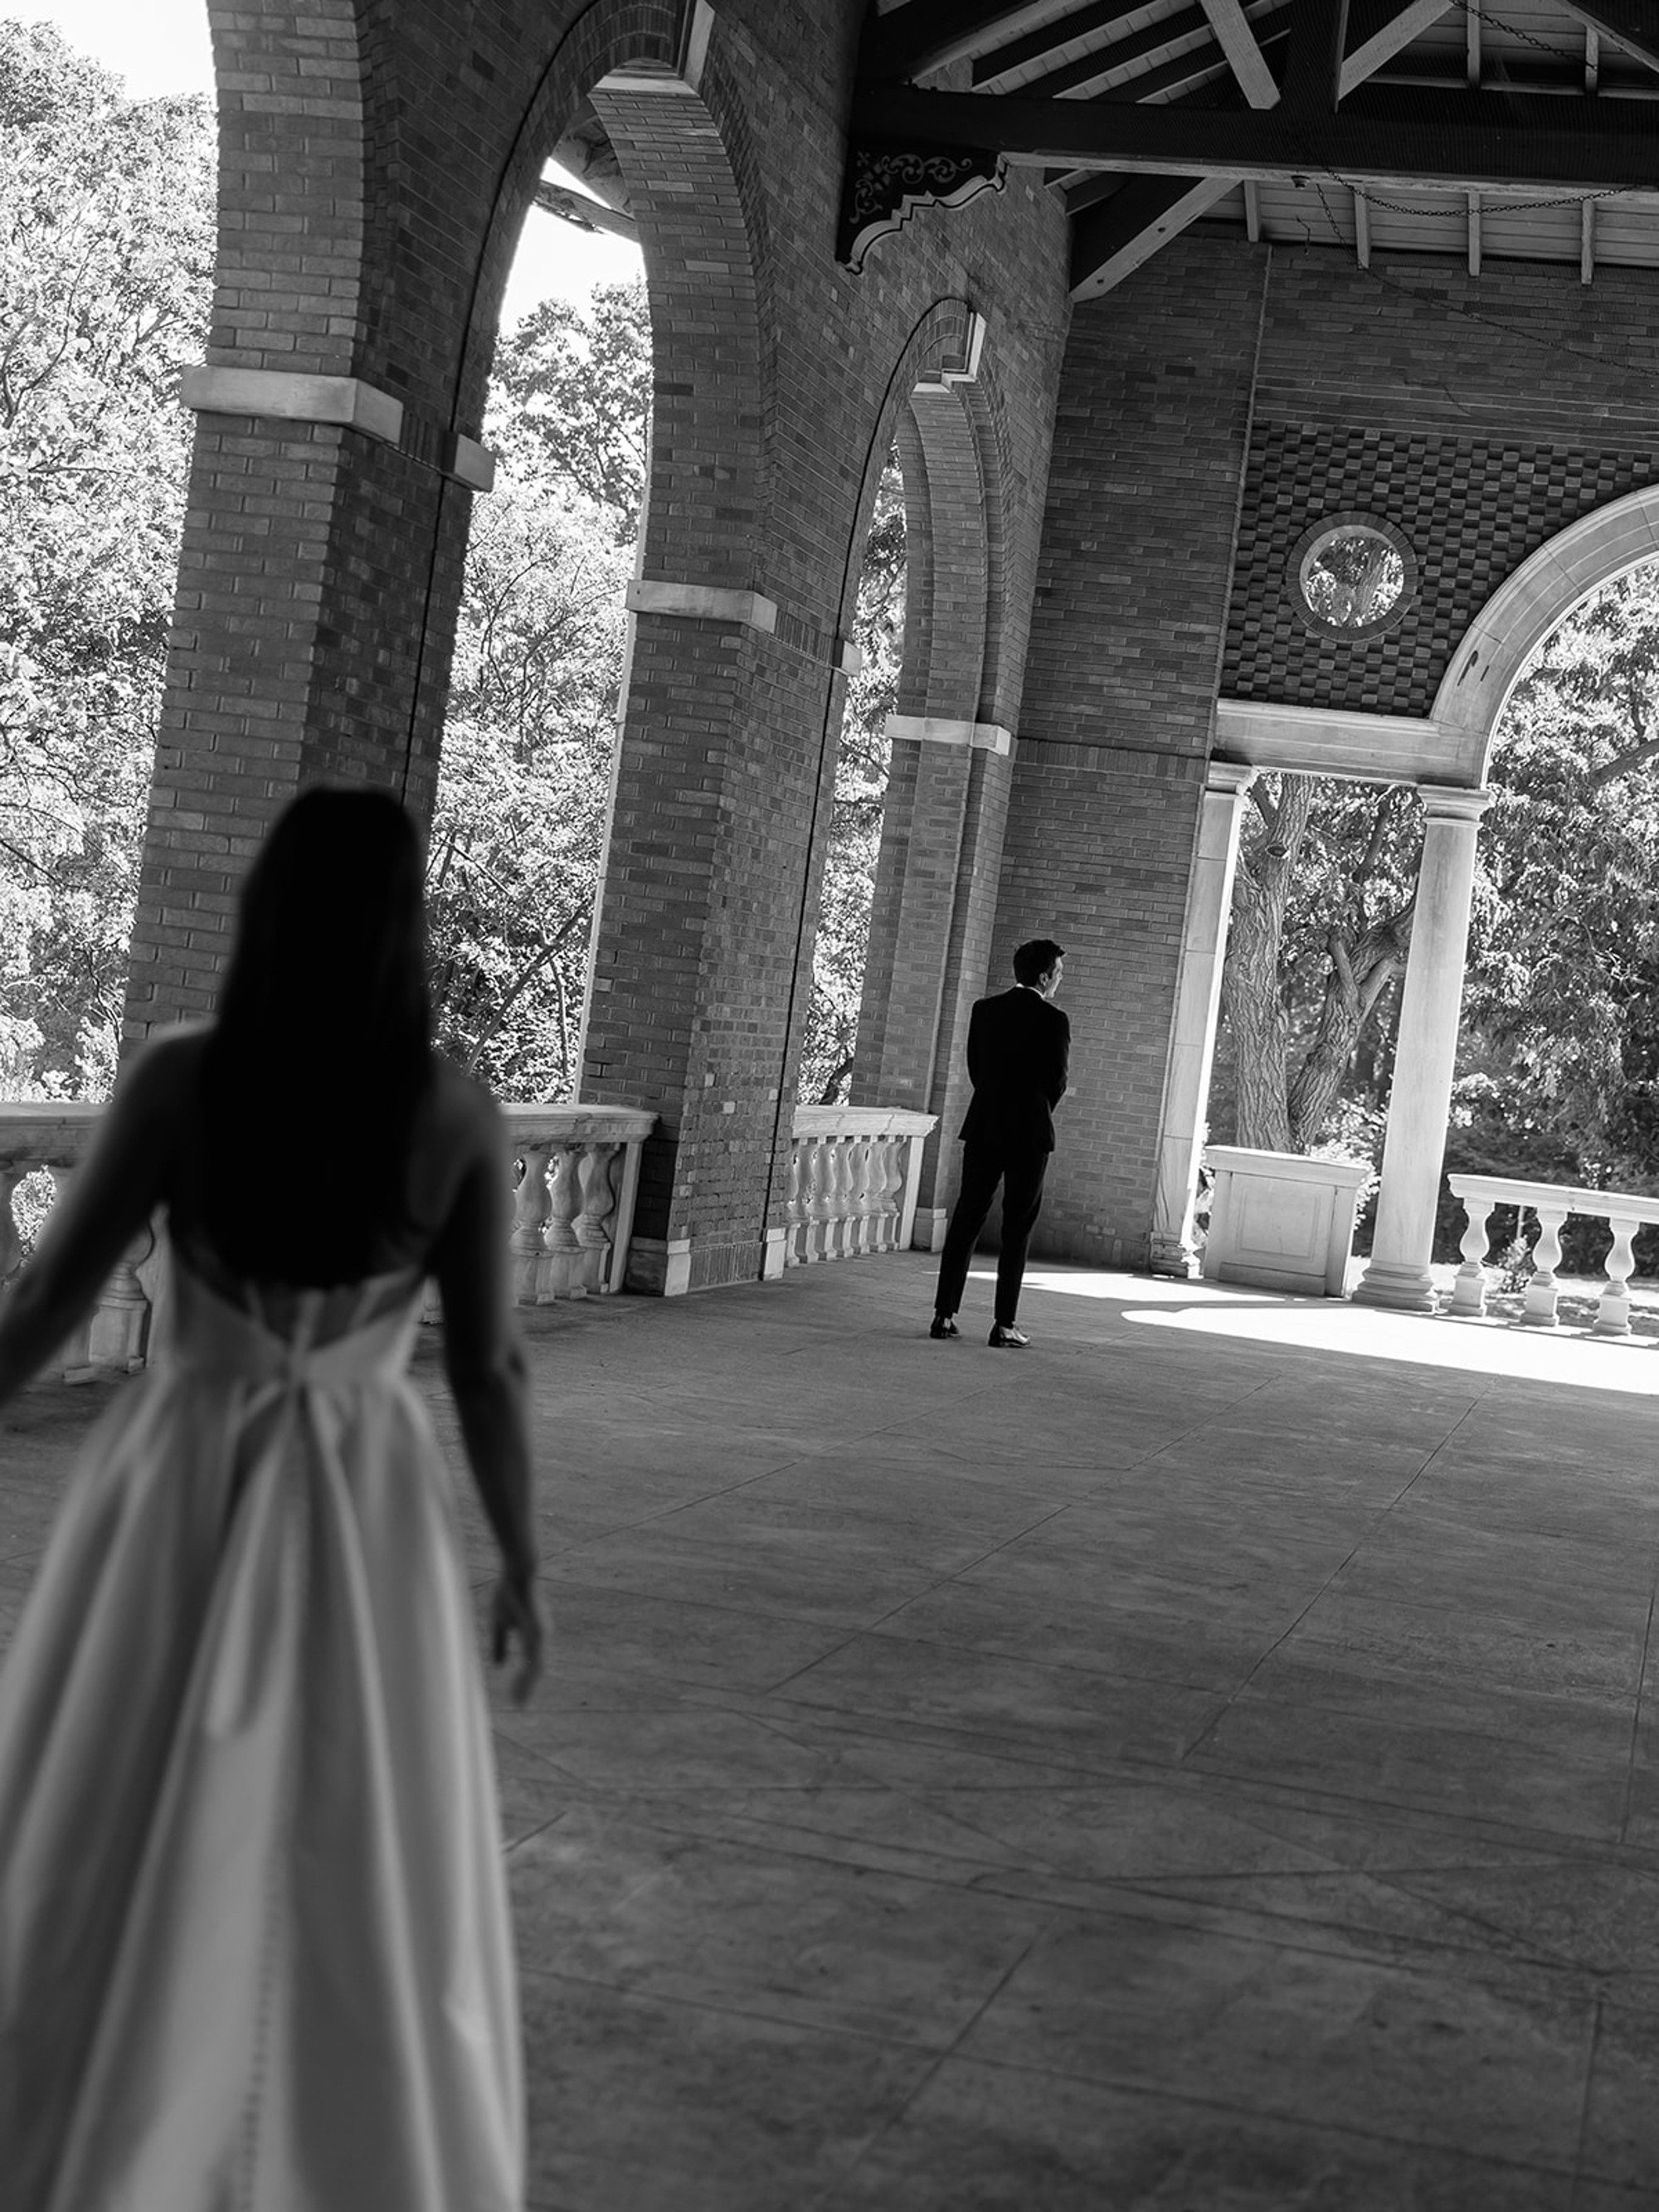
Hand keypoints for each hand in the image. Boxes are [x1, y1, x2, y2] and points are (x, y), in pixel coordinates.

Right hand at [489, 1566, 543, 1705]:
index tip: (516, 1697)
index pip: (531, 1664)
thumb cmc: (508, 1593)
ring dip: (526, 1685)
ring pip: (537, 1667)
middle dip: (526, 1688)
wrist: (517, 1571)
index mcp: (533, 1636)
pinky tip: (519, 1683)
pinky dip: (527, 1673)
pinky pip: (533, 1656)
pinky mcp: (537, 1630)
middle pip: (536, 1669)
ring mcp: (541, 1635)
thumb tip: (499, 1665)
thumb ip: (499, 1643)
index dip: (523, 1680)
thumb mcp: (499, 1622)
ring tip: (519, 1701)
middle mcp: (540, 1638)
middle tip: (519, 1705)